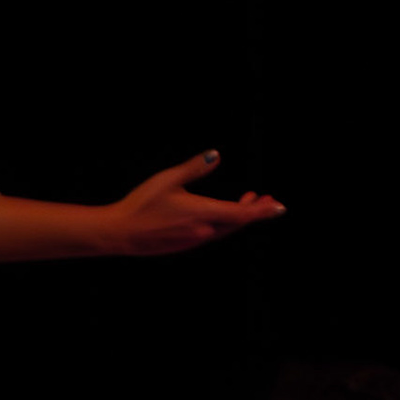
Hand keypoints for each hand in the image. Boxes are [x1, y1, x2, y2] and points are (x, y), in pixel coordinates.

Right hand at [106, 150, 284, 254]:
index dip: (262, 210)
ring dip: (240, 216)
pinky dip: (225, 222)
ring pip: (226, 228)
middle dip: (256, 211)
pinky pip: (213, 233)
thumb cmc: (142, 203)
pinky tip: (222, 214)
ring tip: (251, 200)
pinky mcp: (185, 244)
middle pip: (238, 222)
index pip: (242, 213)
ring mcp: (195, 240)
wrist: (121, 233)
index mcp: (203, 213)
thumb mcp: (168, 179)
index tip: (278, 206)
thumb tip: (216, 155)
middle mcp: (204, 230)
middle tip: (270, 200)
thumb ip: (194, 168)